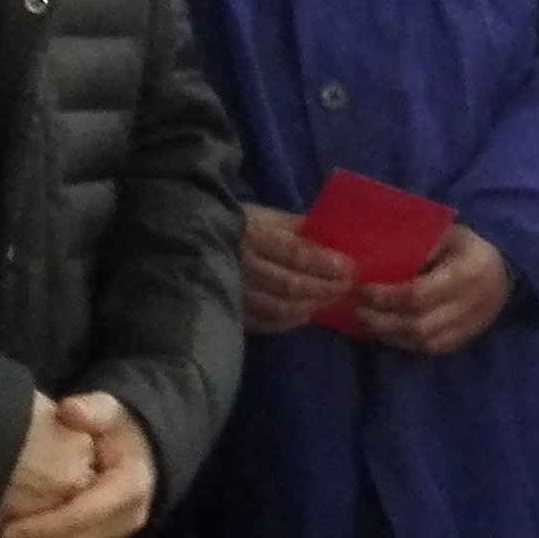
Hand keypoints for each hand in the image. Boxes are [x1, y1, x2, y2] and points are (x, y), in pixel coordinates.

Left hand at [1, 393, 158, 537]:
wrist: (145, 451)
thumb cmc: (120, 430)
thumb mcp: (110, 413)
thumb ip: (93, 410)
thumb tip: (69, 410)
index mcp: (129, 488)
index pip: (83, 515)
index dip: (45, 526)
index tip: (8, 529)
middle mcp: (127, 517)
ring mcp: (118, 532)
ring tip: (5, 531)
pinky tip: (22, 532)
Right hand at [239, 205, 354, 335]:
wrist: (189, 242)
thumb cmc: (234, 224)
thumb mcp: (263, 215)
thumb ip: (295, 226)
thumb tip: (332, 234)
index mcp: (252, 235)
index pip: (295, 254)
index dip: (325, 263)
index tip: (349, 267)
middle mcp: (242, 266)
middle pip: (290, 284)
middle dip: (324, 288)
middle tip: (347, 287)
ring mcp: (234, 293)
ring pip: (279, 307)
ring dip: (311, 306)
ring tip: (332, 301)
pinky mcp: (229, 311)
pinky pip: (264, 322)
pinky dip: (288, 321)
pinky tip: (306, 315)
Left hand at [355, 224, 511, 356]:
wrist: (506, 274)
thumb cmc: (469, 249)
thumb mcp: (450, 234)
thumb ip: (422, 242)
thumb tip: (379, 251)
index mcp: (466, 274)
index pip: (419, 294)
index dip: (386, 295)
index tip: (361, 288)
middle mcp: (470, 305)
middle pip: (418, 323)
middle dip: (382, 319)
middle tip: (355, 308)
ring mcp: (469, 327)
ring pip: (422, 341)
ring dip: (388, 334)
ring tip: (363, 321)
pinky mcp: (465, 340)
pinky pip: (430, 349)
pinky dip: (403, 343)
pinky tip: (384, 332)